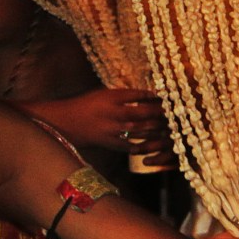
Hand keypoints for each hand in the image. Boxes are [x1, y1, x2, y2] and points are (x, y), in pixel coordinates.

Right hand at [25, 88, 168, 151]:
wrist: (66, 122)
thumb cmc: (85, 104)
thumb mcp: (102, 93)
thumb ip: (122, 95)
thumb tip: (144, 96)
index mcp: (111, 97)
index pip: (137, 95)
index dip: (152, 96)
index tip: (163, 96)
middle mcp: (113, 112)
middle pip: (142, 113)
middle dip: (158, 113)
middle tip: (171, 114)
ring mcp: (112, 129)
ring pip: (139, 130)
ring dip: (154, 129)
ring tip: (166, 128)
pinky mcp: (109, 142)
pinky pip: (129, 145)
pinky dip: (141, 145)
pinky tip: (150, 144)